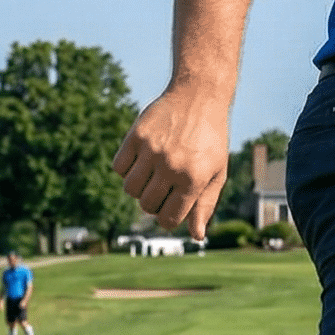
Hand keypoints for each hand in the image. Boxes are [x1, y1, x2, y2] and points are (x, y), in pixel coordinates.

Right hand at [113, 86, 229, 238]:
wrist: (199, 98)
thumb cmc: (210, 140)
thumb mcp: (216, 173)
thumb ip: (205, 205)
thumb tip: (197, 236)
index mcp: (193, 179)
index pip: (169, 218)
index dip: (168, 219)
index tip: (170, 209)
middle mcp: (171, 166)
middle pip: (147, 205)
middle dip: (153, 204)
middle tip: (163, 189)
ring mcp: (152, 151)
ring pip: (130, 189)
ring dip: (138, 188)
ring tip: (152, 175)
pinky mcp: (136, 136)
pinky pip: (119, 167)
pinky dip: (126, 169)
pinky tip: (140, 160)